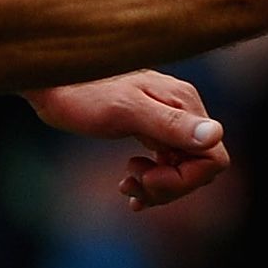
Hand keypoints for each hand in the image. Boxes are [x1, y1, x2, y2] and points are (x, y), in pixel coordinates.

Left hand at [27, 70, 232, 210]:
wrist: (52, 81)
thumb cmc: (82, 94)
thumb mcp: (125, 112)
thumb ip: (171, 124)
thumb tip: (215, 135)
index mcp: (183, 105)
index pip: (212, 157)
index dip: (184, 180)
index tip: (148, 179)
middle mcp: (182, 111)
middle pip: (199, 167)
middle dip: (169, 186)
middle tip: (131, 184)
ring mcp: (167, 120)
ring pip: (183, 168)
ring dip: (157, 186)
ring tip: (125, 184)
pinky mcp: (150, 127)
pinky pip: (165, 163)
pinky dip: (150, 181)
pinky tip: (126, 185)